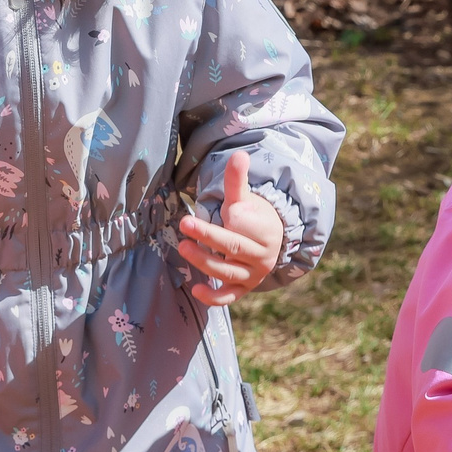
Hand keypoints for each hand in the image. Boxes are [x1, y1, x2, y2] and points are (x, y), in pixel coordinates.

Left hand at [176, 151, 285, 307]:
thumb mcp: (245, 199)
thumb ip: (237, 180)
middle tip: (185, 222)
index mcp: (266, 232)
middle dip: (209, 236)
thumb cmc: (252, 218)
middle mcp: (261, 256)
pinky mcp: (242, 290)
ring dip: (205, 262)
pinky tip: (196, 290)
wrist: (267, 245)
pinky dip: (214, 297)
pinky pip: (229, 297)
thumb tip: (239, 154)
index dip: (230, 217)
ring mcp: (252, 276)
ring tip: (183, 247)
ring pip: (228, 272)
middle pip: (234, 247)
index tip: (218, 209)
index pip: (245, 225)